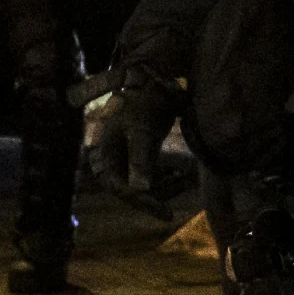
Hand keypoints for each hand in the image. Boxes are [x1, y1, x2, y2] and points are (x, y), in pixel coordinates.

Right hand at [78, 69, 179, 193]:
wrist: (153, 81)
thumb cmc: (144, 101)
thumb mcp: (143, 130)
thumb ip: (140, 158)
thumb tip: (139, 190)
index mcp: (106, 154)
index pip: (120, 188)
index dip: (142, 202)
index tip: (165, 213)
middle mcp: (112, 158)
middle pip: (131, 190)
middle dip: (154, 198)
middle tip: (174, 205)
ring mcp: (125, 157)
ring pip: (143, 185)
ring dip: (165, 188)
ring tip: (187, 182)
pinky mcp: (139, 155)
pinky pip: (151, 176)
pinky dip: (167, 179)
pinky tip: (185, 177)